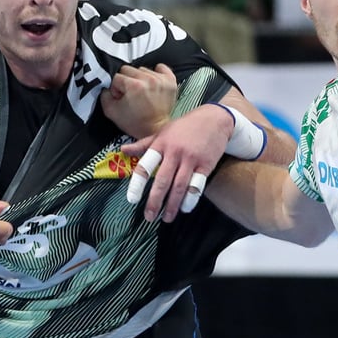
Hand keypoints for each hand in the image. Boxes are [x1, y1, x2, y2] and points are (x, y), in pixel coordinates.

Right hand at [100, 64, 176, 139]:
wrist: (154, 129)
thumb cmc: (137, 123)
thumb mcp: (110, 112)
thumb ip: (104, 95)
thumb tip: (107, 86)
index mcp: (133, 85)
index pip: (116, 77)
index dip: (116, 88)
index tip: (121, 97)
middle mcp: (148, 80)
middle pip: (128, 70)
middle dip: (126, 82)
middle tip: (130, 95)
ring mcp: (160, 80)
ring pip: (142, 69)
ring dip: (139, 79)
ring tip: (141, 92)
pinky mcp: (170, 81)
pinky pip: (161, 68)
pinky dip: (155, 74)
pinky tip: (152, 84)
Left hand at [122, 103, 233, 222]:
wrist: (214, 119)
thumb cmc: (184, 127)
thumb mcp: (162, 132)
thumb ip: (143, 144)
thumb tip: (123, 150)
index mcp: (161, 144)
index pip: (145, 166)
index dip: (137, 184)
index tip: (132, 200)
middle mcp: (175, 152)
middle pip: (162, 180)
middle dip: (155, 201)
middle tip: (149, 216)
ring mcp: (191, 159)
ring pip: (180, 186)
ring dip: (172, 204)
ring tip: (167, 218)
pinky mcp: (206, 164)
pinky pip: (197, 185)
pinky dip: (191, 199)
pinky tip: (185, 208)